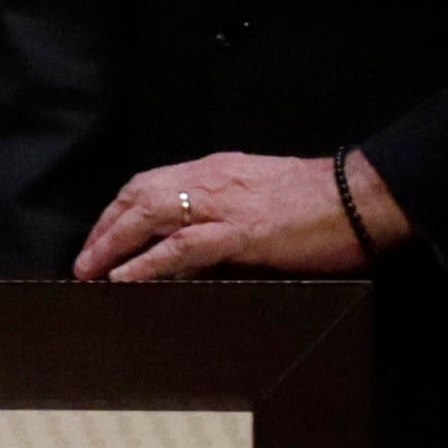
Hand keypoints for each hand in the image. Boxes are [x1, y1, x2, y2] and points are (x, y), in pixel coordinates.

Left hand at [75, 149, 401, 281]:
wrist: (365, 196)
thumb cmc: (322, 200)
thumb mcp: (261, 195)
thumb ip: (227, 210)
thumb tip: (200, 242)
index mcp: (216, 169)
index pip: (150, 182)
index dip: (118, 209)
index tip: (100, 233)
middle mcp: (210, 178)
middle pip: (137, 196)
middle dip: (105, 227)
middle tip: (82, 259)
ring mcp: (224, 204)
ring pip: (149, 216)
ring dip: (112, 245)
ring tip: (89, 271)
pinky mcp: (241, 232)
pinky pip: (181, 247)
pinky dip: (147, 263)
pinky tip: (124, 278)